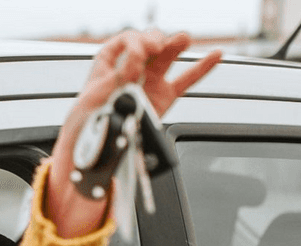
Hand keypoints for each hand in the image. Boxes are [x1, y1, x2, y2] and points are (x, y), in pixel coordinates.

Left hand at [44, 30, 221, 237]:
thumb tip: (134, 63)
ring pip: (166, 59)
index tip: (137, 53)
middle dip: (152, 40)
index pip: (123, 42)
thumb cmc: (85, 125)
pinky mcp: (163, 99)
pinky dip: (201, 69)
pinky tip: (215, 55)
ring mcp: (149, 84)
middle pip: (147, 45)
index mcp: (108, 66)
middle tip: (154, 48)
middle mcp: (131, 71)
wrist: (94, 153)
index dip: (132, 42)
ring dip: (175, 44)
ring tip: (183, 38)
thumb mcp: (92, 99)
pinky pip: (185, 82)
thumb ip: (114, 80)